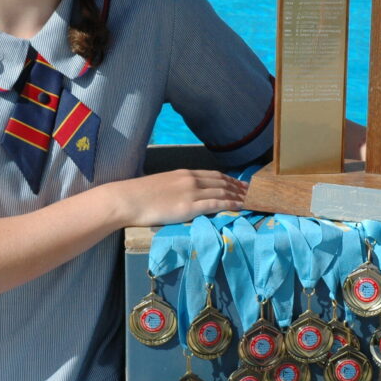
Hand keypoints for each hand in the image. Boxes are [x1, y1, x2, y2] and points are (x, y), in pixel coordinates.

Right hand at [99, 169, 246, 227]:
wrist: (128, 199)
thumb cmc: (140, 194)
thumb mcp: (162, 185)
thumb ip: (176, 187)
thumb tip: (183, 194)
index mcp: (184, 173)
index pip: (214, 175)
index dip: (230, 180)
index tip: (241, 184)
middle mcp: (191, 179)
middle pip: (222, 182)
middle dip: (239, 187)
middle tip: (252, 192)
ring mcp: (191, 192)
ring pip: (223, 191)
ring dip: (239, 195)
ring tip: (251, 200)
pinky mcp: (189, 207)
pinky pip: (216, 204)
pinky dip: (231, 204)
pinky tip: (240, 206)